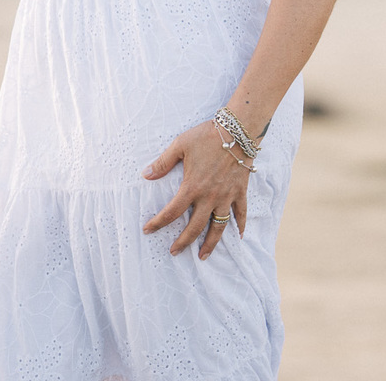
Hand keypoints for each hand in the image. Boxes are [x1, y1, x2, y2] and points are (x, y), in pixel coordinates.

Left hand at [141, 119, 249, 257]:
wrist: (237, 130)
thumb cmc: (207, 136)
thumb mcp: (180, 145)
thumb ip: (163, 162)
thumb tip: (145, 175)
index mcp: (193, 187)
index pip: (172, 212)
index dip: (158, 223)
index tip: (147, 230)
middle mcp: (209, 197)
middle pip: (195, 227)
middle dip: (183, 242)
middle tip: (174, 252)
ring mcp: (226, 197)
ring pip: (218, 228)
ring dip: (210, 244)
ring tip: (203, 256)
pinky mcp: (240, 192)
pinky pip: (240, 214)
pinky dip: (240, 226)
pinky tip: (238, 237)